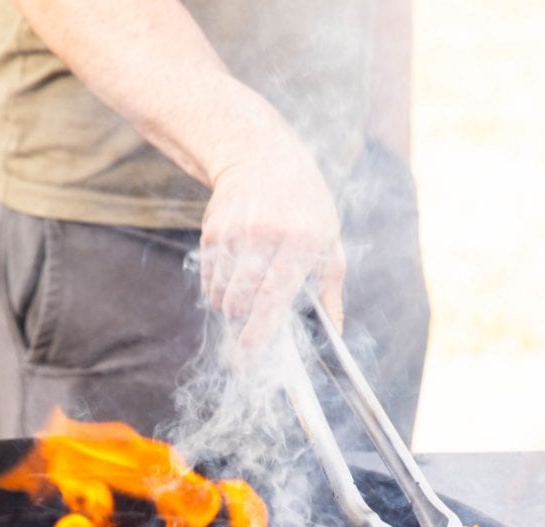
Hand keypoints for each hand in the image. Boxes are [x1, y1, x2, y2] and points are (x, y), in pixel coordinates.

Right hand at [199, 135, 345, 347]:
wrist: (263, 157)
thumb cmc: (305, 206)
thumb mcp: (329, 242)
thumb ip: (330, 290)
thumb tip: (335, 333)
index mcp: (300, 241)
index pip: (273, 296)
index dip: (258, 329)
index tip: (248, 352)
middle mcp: (264, 235)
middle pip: (241, 300)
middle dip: (242, 322)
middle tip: (248, 327)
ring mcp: (234, 231)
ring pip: (220, 293)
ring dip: (229, 307)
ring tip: (244, 298)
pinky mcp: (213, 229)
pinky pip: (209, 278)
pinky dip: (218, 289)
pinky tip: (233, 277)